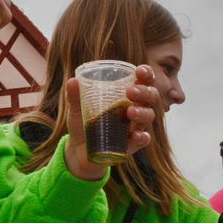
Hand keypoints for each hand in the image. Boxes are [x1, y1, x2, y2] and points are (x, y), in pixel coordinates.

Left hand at [59, 65, 158, 181]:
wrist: (77, 151)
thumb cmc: (82, 124)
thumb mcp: (77, 109)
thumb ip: (74, 96)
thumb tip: (72, 81)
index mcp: (125, 96)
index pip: (142, 81)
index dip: (146, 74)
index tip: (140, 71)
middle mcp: (135, 109)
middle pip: (150, 97)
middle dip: (145, 92)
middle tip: (130, 92)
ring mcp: (135, 127)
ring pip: (149, 117)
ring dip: (142, 112)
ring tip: (130, 112)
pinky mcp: (131, 145)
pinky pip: (143, 141)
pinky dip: (142, 137)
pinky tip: (135, 135)